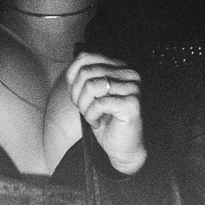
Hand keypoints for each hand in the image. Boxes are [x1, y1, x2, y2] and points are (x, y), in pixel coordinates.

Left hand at [66, 52, 144, 174]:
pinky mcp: (132, 104)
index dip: (72, 77)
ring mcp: (133, 88)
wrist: (122, 147)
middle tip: (83, 109)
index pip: (86, 57)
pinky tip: (98, 123)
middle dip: (77, 94)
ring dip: (84, 106)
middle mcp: (129, 73)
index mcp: (119, 66)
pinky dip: (91, 116)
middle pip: (86, 72)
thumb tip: (71, 68)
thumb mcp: (90, 93)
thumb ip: (82, 77)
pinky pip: (99, 104)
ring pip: (91, 86)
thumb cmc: (106, 120)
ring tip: (91, 115)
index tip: (77, 95)